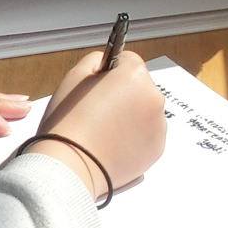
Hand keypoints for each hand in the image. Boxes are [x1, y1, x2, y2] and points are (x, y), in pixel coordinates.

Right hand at [27, 48, 167, 200]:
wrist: (71, 167)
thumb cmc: (68, 121)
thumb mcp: (74, 77)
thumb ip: (95, 61)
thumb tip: (107, 63)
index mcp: (135, 76)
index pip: (127, 60)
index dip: (108, 72)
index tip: (95, 87)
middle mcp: (154, 98)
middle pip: (139, 86)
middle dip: (123, 94)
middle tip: (97, 111)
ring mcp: (159, 126)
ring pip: (144, 111)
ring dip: (130, 116)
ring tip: (104, 131)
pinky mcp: (157, 149)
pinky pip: (147, 135)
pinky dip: (134, 137)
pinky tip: (112, 145)